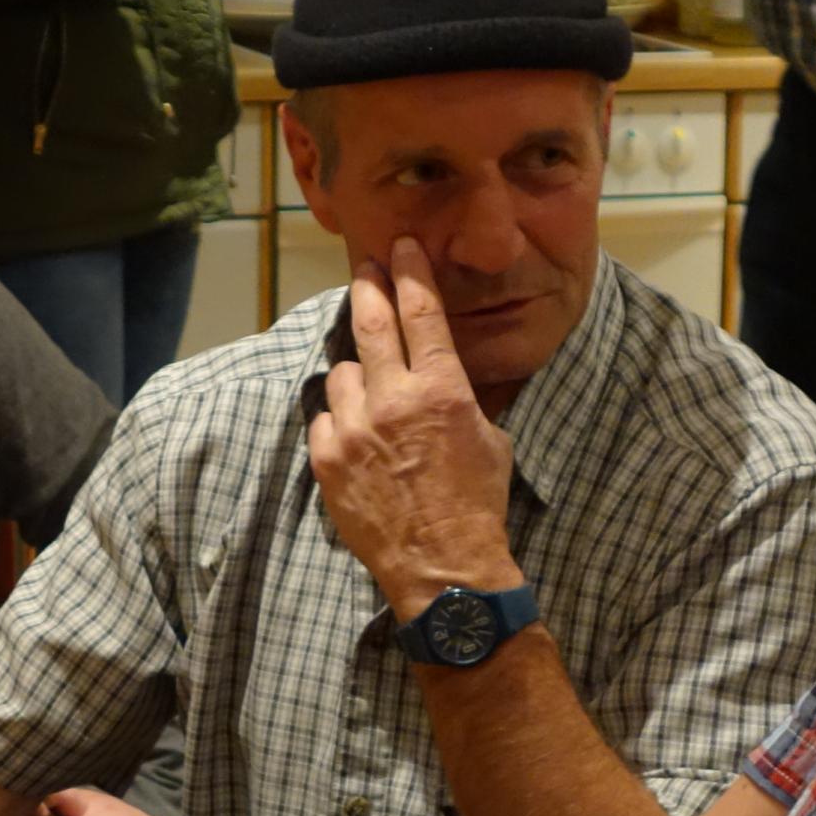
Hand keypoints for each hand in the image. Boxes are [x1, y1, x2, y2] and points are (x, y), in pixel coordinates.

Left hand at [308, 241, 521, 623]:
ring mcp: (354, 430)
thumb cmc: (478, 503)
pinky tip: (357, 438)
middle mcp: (393, 400)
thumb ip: (462, 396)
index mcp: (442, 389)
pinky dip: (339, 421)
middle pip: (370, 322)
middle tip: (365, 270)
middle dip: (367, 288)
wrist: (445, 569)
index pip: (421, 310)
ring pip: (342, 373)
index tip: (400, 246)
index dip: (409, 270)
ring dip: (357, 376)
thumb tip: (442, 371)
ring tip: (373, 397)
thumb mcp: (490, 438)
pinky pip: (325, 419)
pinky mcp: (327, 460)